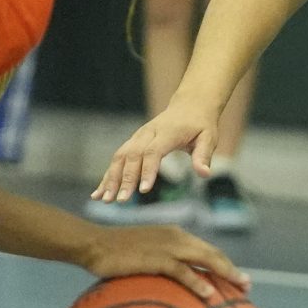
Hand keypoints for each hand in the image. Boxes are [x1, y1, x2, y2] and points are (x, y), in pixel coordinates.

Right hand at [83, 224, 251, 301]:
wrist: (93, 244)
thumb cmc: (115, 253)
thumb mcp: (143, 255)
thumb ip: (160, 265)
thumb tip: (171, 285)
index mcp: (175, 235)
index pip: (206, 249)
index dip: (224, 263)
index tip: (238, 277)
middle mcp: (176, 237)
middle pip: (213, 253)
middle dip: (232, 269)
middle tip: (248, 285)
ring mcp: (168, 246)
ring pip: (206, 259)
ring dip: (226, 274)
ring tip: (240, 288)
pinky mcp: (156, 258)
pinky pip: (183, 272)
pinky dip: (198, 282)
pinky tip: (210, 295)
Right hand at [97, 94, 223, 200]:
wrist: (189, 106)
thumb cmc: (200, 125)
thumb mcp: (209, 138)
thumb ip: (203, 155)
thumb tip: (204, 174)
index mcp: (167, 133)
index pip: (153, 152)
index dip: (147, 170)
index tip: (143, 190)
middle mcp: (148, 133)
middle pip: (132, 155)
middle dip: (125, 179)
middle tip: (121, 201)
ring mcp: (137, 137)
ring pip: (120, 157)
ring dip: (111, 178)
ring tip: (105, 200)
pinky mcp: (132, 142)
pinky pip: (117, 159)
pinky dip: (107, 176)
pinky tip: (98, 193)